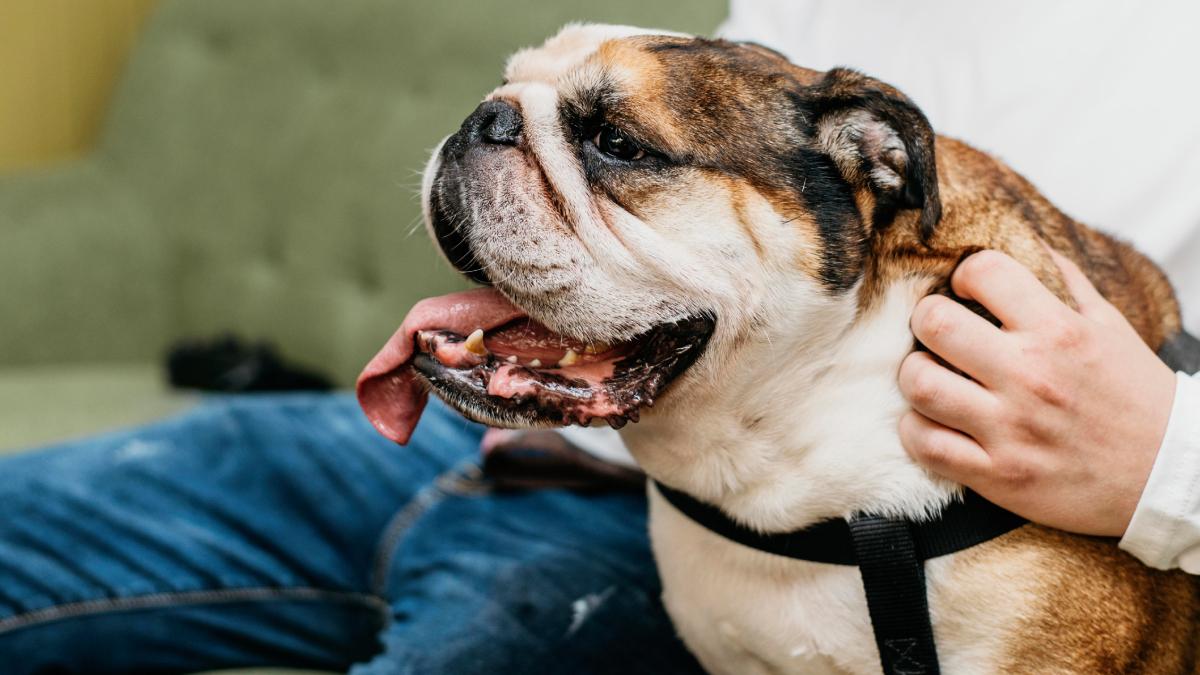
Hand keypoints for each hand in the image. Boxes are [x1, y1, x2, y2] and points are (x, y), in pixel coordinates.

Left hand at [898, 249, 1177, 535]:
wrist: (1171, 477)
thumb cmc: (1137, 398)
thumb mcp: (1112, 328)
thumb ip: (1067, 284)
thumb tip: (1030, 246)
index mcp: (1060, 332)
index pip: (983, 272)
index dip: (964, 275)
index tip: (965, 292)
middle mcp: (1031, 376)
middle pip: (934, 323)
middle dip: (924, 320)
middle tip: (935, 332)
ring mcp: (1011, 428)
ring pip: (920, 384)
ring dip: (914, 376)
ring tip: (930, 376)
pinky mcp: (999, 475)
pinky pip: (926, 445)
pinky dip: (915, 431)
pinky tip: (930, 422)